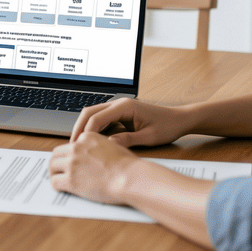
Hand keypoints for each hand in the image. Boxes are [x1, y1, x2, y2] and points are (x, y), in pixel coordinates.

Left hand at [49, 132, 145, 204]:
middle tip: (58, 170)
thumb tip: (93, 156)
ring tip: (57, 179)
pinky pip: (55, 182)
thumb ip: (99, 147)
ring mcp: (72, 164)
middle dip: (56, 162)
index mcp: (87, 137)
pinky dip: (56, 185)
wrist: (129, 177)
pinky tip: (61, 188)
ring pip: (52, 166)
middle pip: (57, 153)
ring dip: (53, 173)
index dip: (69, 154)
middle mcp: (77, 148)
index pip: (70, 144)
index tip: (70, 161)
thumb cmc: (127, 165)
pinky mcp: (71, 180)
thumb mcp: (113, 146)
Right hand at [70, 98, 194, 146]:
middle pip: (90, 112)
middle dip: (79, 128)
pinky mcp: (120, 114)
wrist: (180, 119)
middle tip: (72, 146)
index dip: (85, 132)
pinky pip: (102, 119)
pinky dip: (94, 129)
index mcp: (125, 106)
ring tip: (78, 146)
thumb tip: (108, 144)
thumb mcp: (149, 137)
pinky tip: (91, 143)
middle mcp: (119, 104)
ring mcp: (119, 108)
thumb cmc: (168, 126)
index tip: (79, 146)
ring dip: (85, 128)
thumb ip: (128, 139)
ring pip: (93, 115)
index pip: (97, 117)